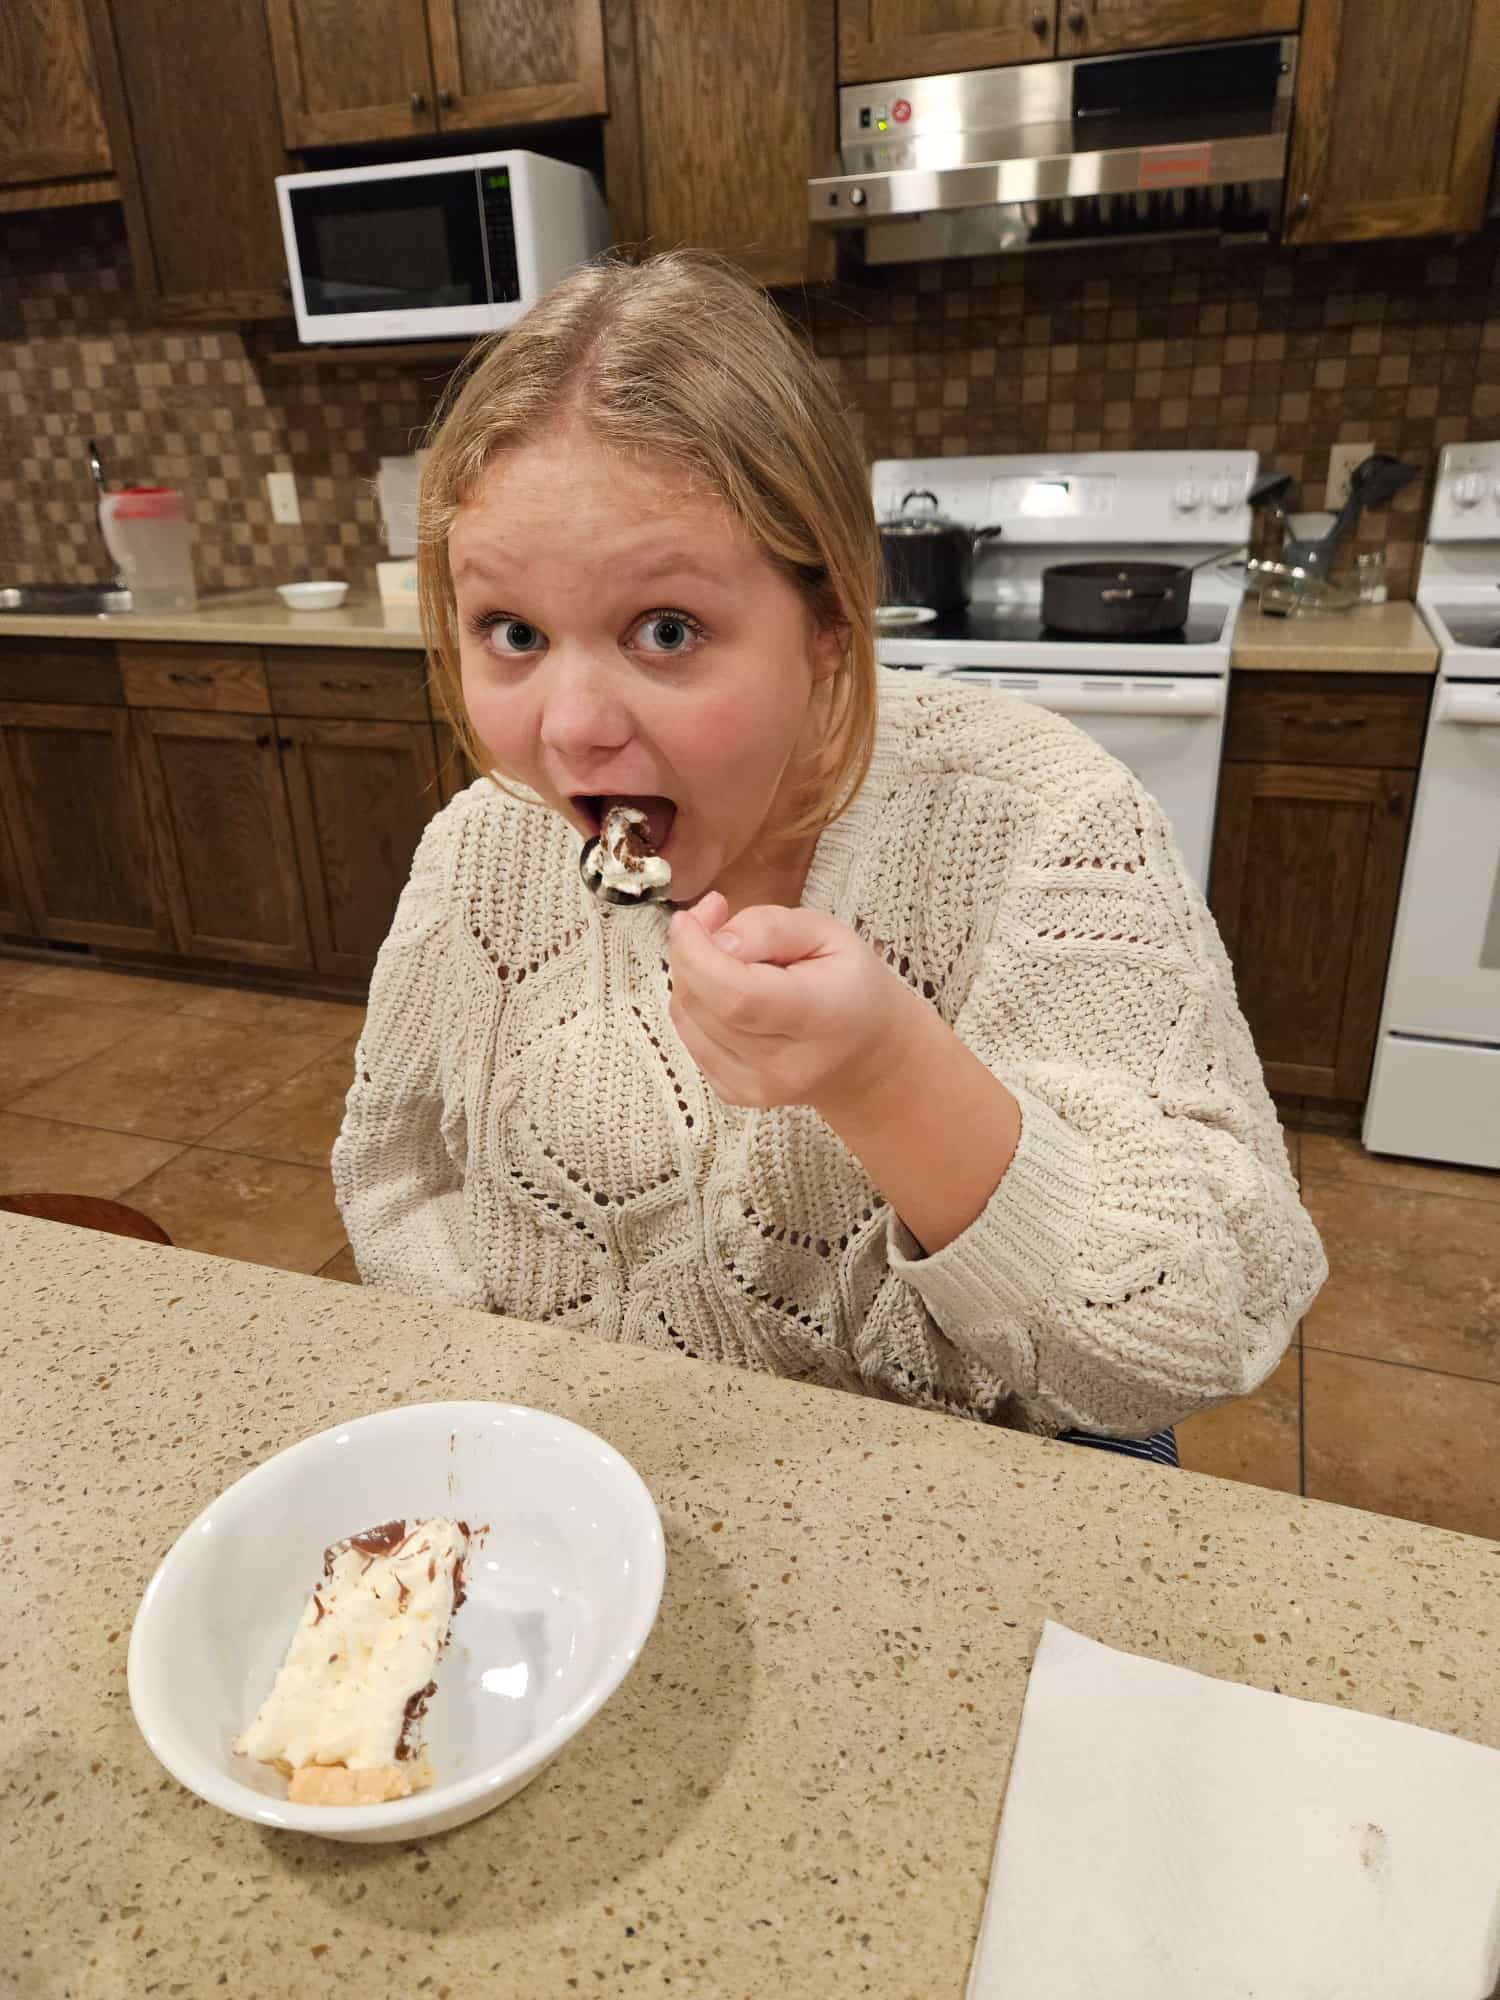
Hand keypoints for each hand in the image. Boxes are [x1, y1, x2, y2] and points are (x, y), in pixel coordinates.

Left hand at [667, 892, 918, 1115]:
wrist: (868, 1057)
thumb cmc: (851, 985)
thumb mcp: (829, 933)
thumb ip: (770, 927)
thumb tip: (717, 940)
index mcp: (818, 1018)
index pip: (737, 996)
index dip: (697, 953)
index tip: (690, 918)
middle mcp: (783, 1065)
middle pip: (704, 1004)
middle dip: (691, 953)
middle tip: (714, 921)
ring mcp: (755, 1087)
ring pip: (687, 1017)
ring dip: (691, 976)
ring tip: (727, 955)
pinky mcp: (735, 1094)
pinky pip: (690, 1037)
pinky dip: (696, 1004)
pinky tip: (726, 990)